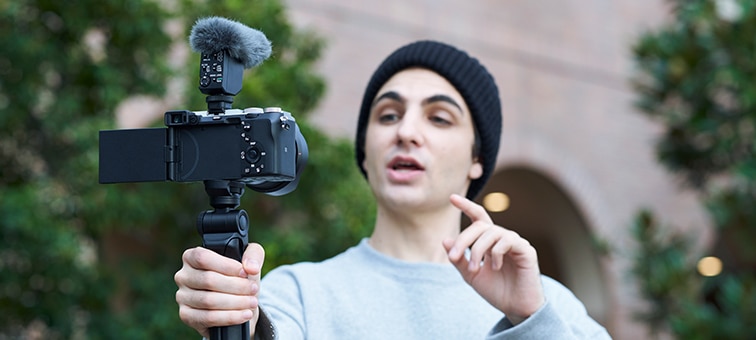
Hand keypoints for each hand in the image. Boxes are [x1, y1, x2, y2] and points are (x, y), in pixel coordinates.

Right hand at [174, 243, 264, 337]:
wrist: (237, 304)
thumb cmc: (239, 278)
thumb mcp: (249, 261)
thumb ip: (254, 255)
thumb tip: (251, 267)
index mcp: (192, 257)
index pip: (203, 258)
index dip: (226, 265)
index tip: (244, 272)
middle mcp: (183, 276)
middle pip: (208, 280)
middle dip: (236, 286)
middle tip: (253, 289)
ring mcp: (182, 297)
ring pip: (209, 300)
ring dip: (236, 302)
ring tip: (252, 302)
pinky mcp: (186, 315)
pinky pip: (208, 318)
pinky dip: (230, 317)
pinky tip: (245, 314)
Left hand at [442, 194, 544, 324]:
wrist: (515, 308)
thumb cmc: (496, 291)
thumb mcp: (471, 275)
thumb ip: (459, 259)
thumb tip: (445, 239)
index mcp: (489, 242)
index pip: (478, 218)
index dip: (466, 206)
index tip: (452, 198)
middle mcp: (502, 238)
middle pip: (480, 225)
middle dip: (463, 239)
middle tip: (453, 256)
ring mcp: (515, 242)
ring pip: (491, 232)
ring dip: (477, 249)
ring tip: (474, 268)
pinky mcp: (526, 250)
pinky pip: (507, 240)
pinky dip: (496, 252)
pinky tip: (495, 267)